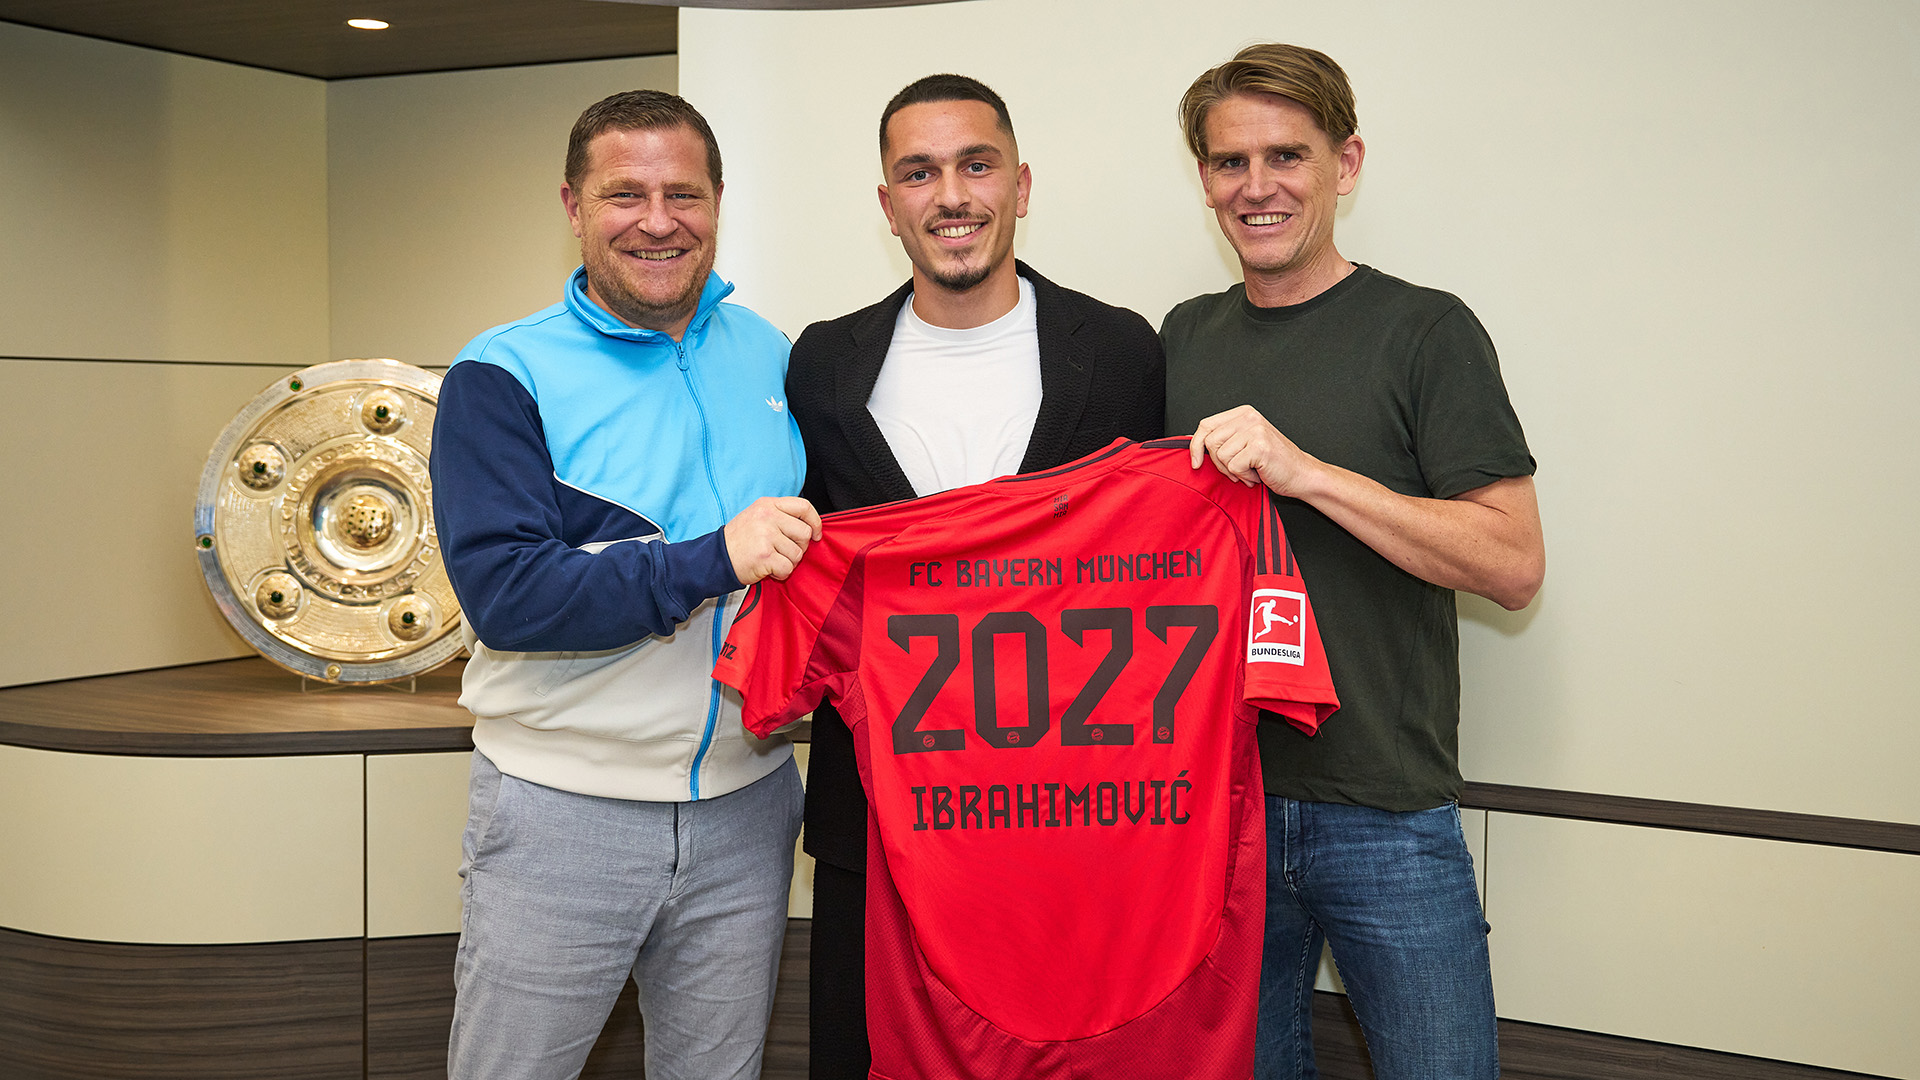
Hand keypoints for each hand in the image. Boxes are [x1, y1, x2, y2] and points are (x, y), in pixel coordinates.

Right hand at [724, 496, 822, 584]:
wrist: (716, 557)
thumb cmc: (740, 539)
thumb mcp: (757, 516)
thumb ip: (781, 515)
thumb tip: (810, 526)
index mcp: (768, 505)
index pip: (804, 506)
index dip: (815, 522)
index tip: (816, 534)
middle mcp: (768, 517)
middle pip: (804, 532)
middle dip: (800, 547)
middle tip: (785, 552)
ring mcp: (766, 536)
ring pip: (798, 553)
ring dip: (789, 562)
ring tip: (772, 560)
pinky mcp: (765, 556)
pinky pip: (788, 567)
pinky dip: (781, 573)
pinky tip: (770, 569)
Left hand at [1188, 405, 1316, 496]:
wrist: (1301, 474)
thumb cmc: (1273, 462)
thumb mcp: (1244, 444)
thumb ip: (1223, 439)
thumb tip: (1194, 443)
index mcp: (1243, 413)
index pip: (1206, 425)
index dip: (1196, 445)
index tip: (1196, 462)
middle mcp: (1249, 418)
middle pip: (1210, 442)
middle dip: (1219, 463)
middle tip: (1238, 469)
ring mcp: (1255, 430)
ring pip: (1221, 456)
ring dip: (1234, 471)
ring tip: (1251, 470)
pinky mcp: (1259, 446)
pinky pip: (1234, 467)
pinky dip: (1244, 476)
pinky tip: (1258, 474)